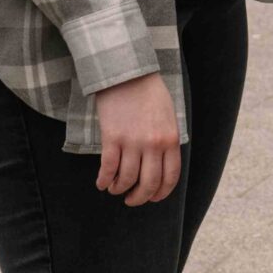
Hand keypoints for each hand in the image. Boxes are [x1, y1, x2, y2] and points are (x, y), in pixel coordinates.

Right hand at [95, 72, 181, 204]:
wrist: (127, 73)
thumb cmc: (149, 93)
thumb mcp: (168, 117)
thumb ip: (167, 142)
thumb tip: (161, 166)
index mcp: (170, 139)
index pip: (170, 177)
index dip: (160, 193)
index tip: (152, 198)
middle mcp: (153, 144)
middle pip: (148, 184)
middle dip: (139, 197)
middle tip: (132, 199)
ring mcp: (132, 142)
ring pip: (126, 180)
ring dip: (119, 189)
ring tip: (115, 189)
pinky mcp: (112, 137)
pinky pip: (108, 168)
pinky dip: (104, 180)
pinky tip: (102, 183)